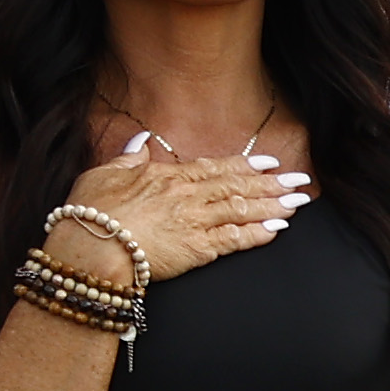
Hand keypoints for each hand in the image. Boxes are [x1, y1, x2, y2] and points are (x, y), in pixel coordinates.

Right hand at [44, 136, 307, 296]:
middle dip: (272, 184)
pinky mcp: (198, 250)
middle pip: (238, 187)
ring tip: (298, 203)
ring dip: (273, 206)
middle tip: (300, 181)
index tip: (271, 162)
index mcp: (168, 176)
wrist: (90, 249)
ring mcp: (195, 222)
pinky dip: (258, 234)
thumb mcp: (105, 173)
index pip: (216, 167)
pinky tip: (278, 230)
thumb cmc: (91, 213)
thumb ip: (129, 156)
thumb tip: (142, 140)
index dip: (246, 165)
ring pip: (242, 210)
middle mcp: (188, 196)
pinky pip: (235, 240)